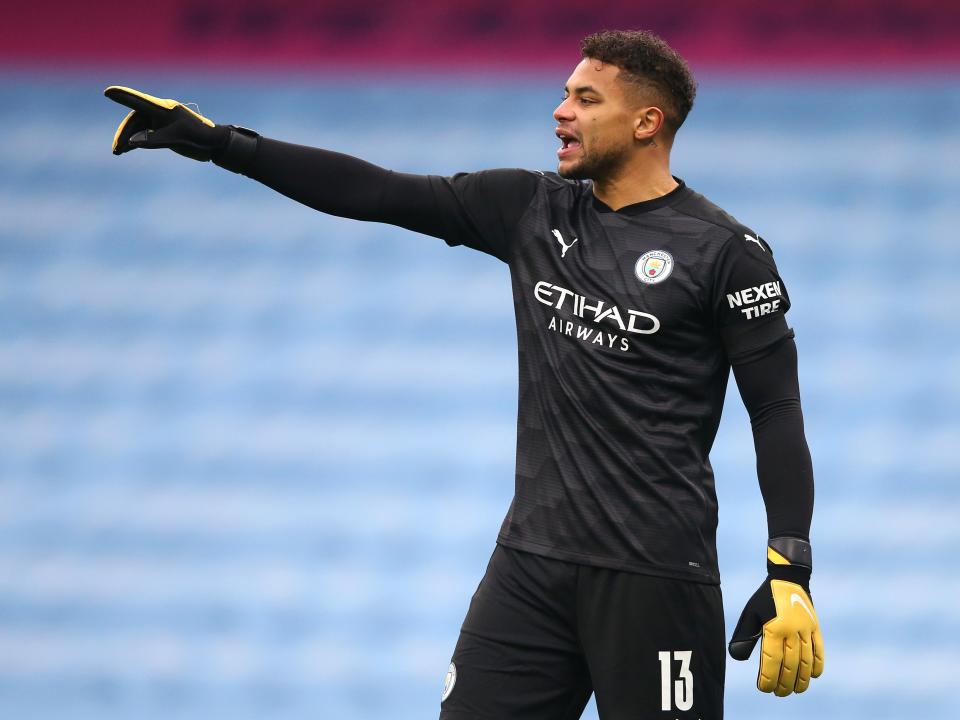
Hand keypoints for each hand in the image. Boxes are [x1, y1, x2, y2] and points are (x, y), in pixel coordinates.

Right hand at [104, 85, 228, 160]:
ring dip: (127, 138)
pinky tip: (126, 149)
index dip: (122, 96)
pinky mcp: (162, 131)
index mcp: (163, 109)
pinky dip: (135, 141)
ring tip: (118, 152)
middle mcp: (159, 112)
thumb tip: (132, 141)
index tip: (108, 92)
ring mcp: (160, 122)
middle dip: (124, 132)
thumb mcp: (177, 139)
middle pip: (135, 119)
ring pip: (138, 128)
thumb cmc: (199, 137)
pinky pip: (144, 134)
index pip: (138, 101)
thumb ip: (154, 139)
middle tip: (116, 148)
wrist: (214, 144)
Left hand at [728, 537, 823, 695]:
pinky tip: (813, 676)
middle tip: (778, 693)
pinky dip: (817, 665)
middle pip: (790, 666)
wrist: (788, 578)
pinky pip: (819, 651)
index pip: (772, 661)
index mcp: (774, 629)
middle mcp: (792, 632)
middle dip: (784, 683)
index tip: (764, 689)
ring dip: (801, 680)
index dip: (768, 678)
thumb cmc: (764, 598)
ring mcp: (807, 631)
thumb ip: (744, 637)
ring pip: (806, 662)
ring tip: (795, 690)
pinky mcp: (816, 628)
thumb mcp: (750, 615)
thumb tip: (737, 658)